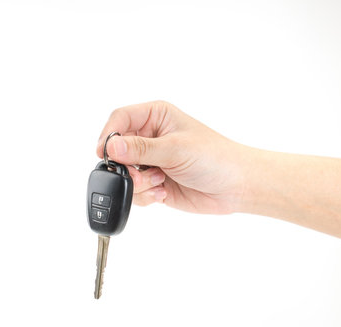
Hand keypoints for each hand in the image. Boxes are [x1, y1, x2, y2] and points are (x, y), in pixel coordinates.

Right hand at [96, 101, 249, 213]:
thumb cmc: (216, 158)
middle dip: (125, 167)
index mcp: (156, 116)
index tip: (105, 154)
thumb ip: (141, 149)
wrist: (235, 187)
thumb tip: (112, 146)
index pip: (120, 119)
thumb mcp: (176, 149)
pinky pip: (134, 190)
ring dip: (137, 183)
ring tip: (159, 183)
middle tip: (138, 175)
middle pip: (117, 150)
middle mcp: (150, 137)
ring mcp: (151, 161)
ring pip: (123, 173)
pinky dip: (145, 195)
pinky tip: (163, 192)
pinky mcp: (153, 182)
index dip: (109, 136)